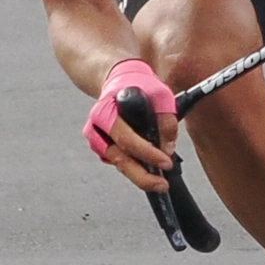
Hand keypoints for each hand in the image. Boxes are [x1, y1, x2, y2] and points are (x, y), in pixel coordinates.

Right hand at [83, 58, 178, 191]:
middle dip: (141, 175)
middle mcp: (96, 126)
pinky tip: (148, 169)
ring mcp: (96, 138)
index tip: (165, 161)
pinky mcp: (101, 146)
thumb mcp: (160, 94)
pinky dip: (134, 167)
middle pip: (118, 157)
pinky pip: (118, 161)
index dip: (146, 152)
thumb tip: (167, 147)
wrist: (121, 79)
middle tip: (161, 184)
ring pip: (118, 163)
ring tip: (159, 182)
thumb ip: (166, 119)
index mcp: (106, 110)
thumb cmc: (139, 85)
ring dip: (139, 175)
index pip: (126, 138)